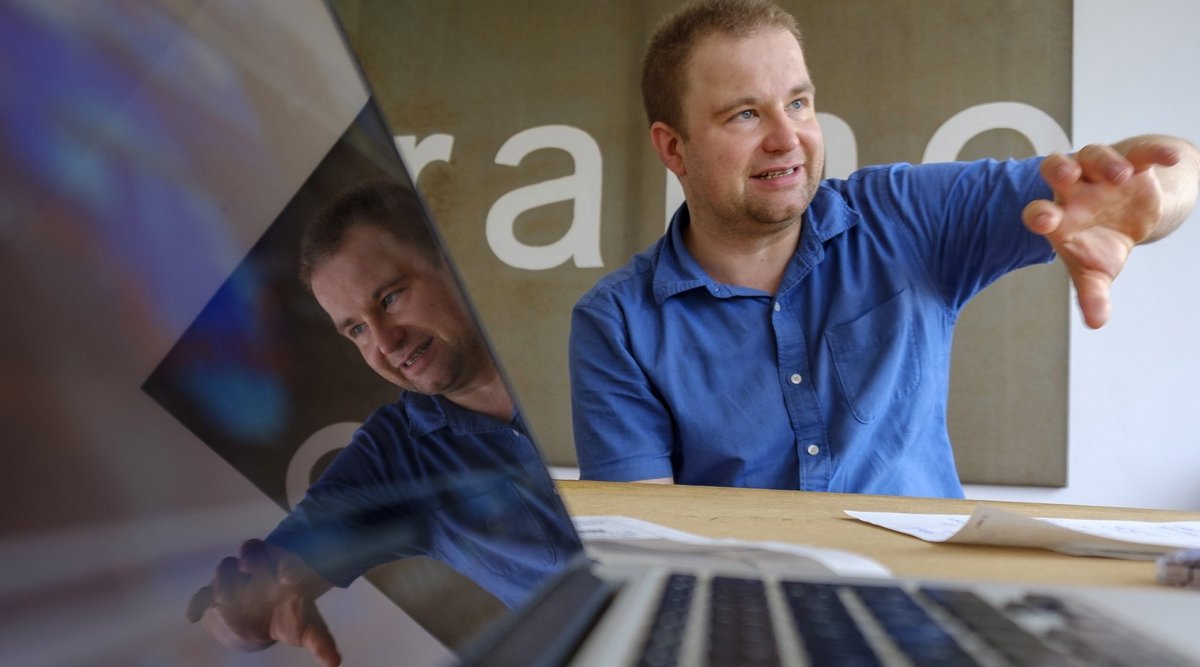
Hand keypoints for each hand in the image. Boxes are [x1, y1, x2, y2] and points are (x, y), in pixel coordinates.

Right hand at [186, 539, 339, 666]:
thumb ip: (320, 642)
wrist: (267, 616)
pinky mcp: (217, 596)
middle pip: (253, 550)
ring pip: (227, 567)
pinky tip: (192, 617)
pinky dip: (196, 603)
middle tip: (250, 566)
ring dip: (225, 578)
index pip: (288, 562)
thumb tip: (334, 663)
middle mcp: (260, 570)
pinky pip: (202, 594)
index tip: (290, 577)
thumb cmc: (290, 616)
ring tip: (226, 596)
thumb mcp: (308, 629)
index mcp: (286, 572)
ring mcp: (237, 581)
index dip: (289, 567)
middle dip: (253, 557)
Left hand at [1022, 139, 1181, 328]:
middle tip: (1067, 175)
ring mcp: (1101, 173)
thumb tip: (1096, 323)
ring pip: (1093, 155)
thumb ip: (1092, 295)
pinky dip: (1155, 152)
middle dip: (1058, 169)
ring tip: (1121, 175)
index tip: (1044, 222)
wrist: (1129, 217)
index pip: (1038, 212)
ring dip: (1105, 162)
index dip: (1038, 215)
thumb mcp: (1097, 272)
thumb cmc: (1100, 244)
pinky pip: (1141, 152)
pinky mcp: (1133, 162)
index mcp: (1059, 217)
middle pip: (1056, 169)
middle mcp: (1074, 190)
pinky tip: (1170, 158)